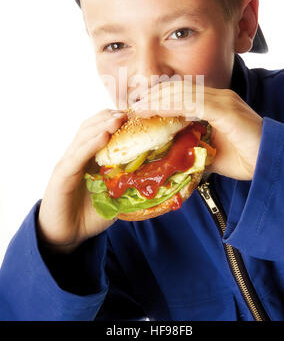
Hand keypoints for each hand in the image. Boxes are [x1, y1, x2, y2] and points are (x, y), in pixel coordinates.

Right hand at [37, 109, 126, 253]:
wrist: (66, 236)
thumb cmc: (89, 215)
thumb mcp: (115, 197)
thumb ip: (129, 185)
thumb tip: (157, 179)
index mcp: (89, 157)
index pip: (101, 129)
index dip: (116, 119)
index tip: (137, 113)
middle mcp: (77, 155)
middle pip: (91, 126)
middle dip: (110, 116)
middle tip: (130, 112)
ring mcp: (68, 163)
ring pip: (84, 136)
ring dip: (102, 125)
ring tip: (119, 118)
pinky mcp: (62, 176)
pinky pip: (77, 156)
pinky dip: (90, 145)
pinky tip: (103, 137)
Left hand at [131, 81, 262, 180]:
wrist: (272, 164)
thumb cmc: (246, 158)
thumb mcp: (211, 154)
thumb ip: (193, 151)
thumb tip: (172, 158)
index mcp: (214, 104)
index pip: (180, 93)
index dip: (158, 98)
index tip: (139, 109)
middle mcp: (218, 97)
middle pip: (178, 88)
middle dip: (154, 96)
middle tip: (133, 108)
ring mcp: (223, 101)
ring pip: (183, 92)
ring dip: (158, 99)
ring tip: (139, 108)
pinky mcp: (226, 110)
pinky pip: (194, 102)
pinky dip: (173, 105)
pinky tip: (157, 110)